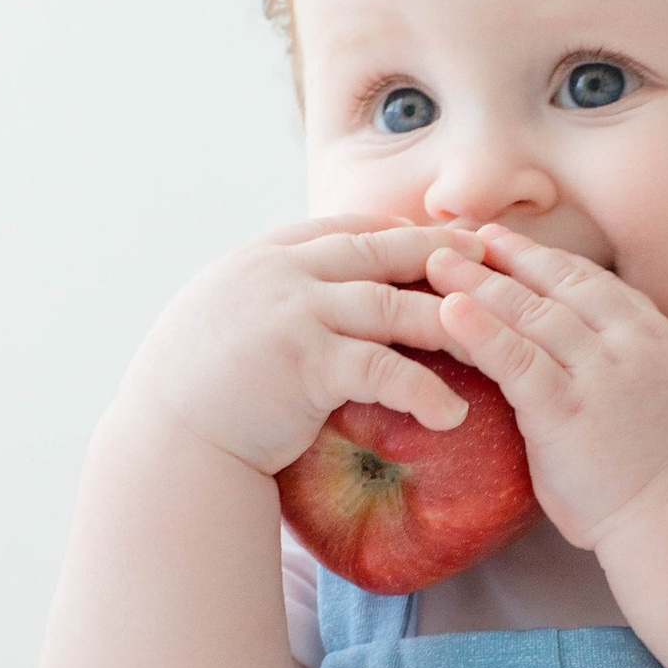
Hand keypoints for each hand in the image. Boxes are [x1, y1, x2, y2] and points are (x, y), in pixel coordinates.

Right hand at [120, 219, 468, 478]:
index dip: (411, 236)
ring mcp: (294, 312)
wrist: (169, 438)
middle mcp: (283, 271)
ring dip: (450, 324)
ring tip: (496, 347)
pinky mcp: (304, 362)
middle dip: (447, 260)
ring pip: (393, 305)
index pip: (356, 229)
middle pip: (386, 252)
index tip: (455, 248)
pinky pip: (382, 369)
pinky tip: (452, 413)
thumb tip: (329, 289)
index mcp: (270, 254)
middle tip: (498, 275)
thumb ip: (281, 291)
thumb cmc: (204, 388)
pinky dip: (423, 390)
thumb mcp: (236, 314)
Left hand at [425, 225, 667, 555]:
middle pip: (557, 285)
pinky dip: (480, 331)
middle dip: (506, 257)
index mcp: (654, 337)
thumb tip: (602, 348)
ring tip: (436, 262)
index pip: (590, 282)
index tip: (507, 246)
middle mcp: (629, 343)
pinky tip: (449, 309)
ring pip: (531, 313)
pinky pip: (516, 360)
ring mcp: (599, 375)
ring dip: (479, 282)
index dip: (543, 260)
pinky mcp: (565, 412)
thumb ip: (637, 362)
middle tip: (462, 237)